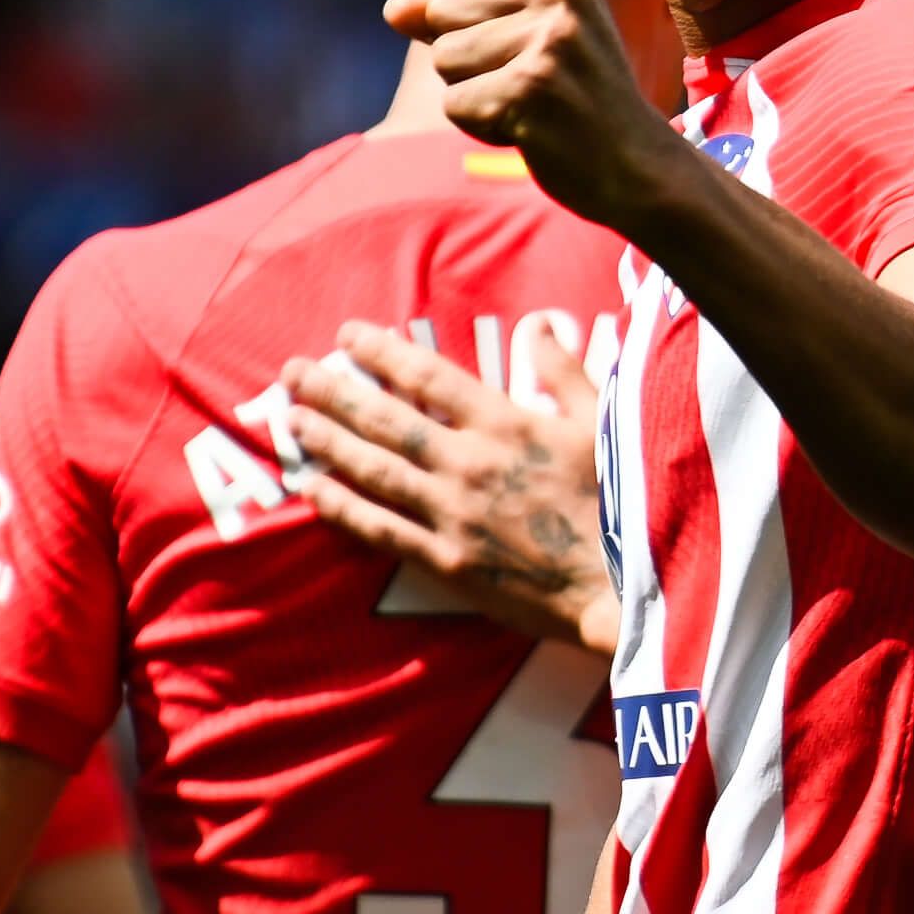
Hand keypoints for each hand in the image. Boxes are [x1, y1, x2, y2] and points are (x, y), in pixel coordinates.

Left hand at [281, 321, 617, 655]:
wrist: (622, 587)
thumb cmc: (620, 503)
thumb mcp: (603, 425)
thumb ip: (563, 374)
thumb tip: (538, 326)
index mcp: (507, 425)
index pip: (429, 378)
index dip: (383, 353)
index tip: (348, 335)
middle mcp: (469, 463)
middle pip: (387, 420)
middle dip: (335, 392)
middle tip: (292, 372)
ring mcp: (452, 514)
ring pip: (375, 470)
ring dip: (328, 443)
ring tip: (290, 421)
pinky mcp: (446, 561)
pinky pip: (383, 529)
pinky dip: (344, 509)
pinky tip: (313, 490)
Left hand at [385, 0, 678, 228]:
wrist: (638, 166)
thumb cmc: (576, 98)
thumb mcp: (523, 38)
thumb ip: (453, 16)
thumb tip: (391, 8)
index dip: (473, 14)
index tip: (532, 44)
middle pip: (442, 10)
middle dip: (469, 56)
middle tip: (533, 81)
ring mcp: (546, 39)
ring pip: (443, 58)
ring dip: (475, 93)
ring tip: (532, 104)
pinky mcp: (528, 89)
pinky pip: (454, 104)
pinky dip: (481, 127)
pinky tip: (531, 129)